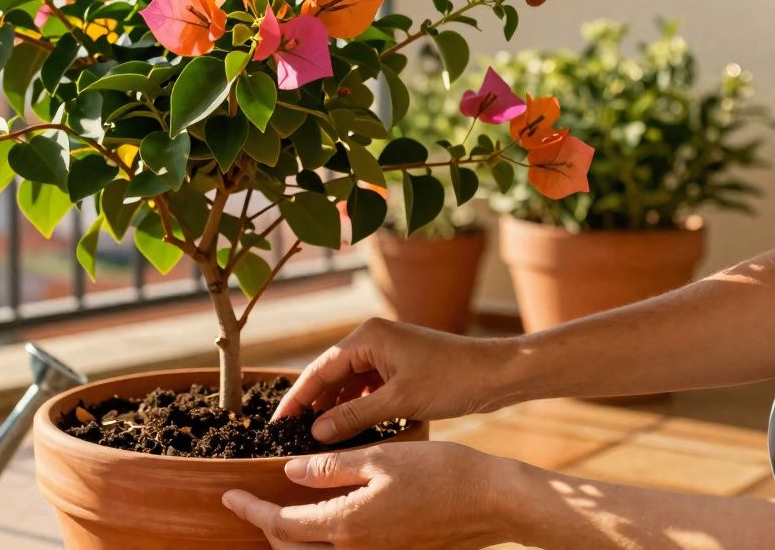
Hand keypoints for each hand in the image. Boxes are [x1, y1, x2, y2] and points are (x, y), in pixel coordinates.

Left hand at [222, 441, 511, 548]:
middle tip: (250, 503)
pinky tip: (322, 519)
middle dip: (266, 529)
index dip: (250, 510)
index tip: (228, 496)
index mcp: (348, 526)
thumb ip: (330, 468)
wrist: (493, 502)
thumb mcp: (379, 457)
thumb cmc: (441, 473)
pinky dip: (320, 543)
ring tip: (278, 513)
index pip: (281, 525)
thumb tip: (289, 471)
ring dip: (291, 541)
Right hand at [274, 318, 517, 442]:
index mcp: (368, 337)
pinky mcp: (400, 367)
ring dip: (336, 408)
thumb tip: (316, 432)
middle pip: (332, 375)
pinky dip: (358, 407)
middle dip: (314, 404)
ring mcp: (387, 352)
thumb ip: (354, 416)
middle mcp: (373, 339)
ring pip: (350, 384)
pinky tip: (349, 428)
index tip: (277, 421)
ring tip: (317, 436)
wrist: (496, 374)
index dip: (297, 397)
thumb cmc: (452, 379)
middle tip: (292, 434)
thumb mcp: (399, 401)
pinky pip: (368, 388)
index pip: (320, 368)